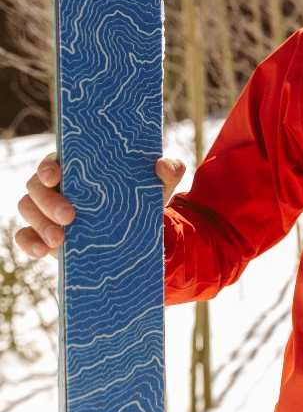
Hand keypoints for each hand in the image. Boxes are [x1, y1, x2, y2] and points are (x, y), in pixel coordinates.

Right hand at [14, 151, 185, 259]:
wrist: (137, 231)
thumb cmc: (142, 197)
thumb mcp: (160, 184)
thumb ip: (168, 170)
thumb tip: (162, 164)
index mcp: (79, 166)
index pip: (54, 160)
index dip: (48, 166)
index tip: (55, 176)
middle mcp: (57, 185)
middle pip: (36, 186)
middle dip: (48, 201)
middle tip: (71, 216)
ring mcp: (47, 210)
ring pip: (27, 209)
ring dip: (39, 224)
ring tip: (60, 240)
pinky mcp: (44, 234)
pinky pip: (24, 236)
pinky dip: (27, 243)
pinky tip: (41, 252)